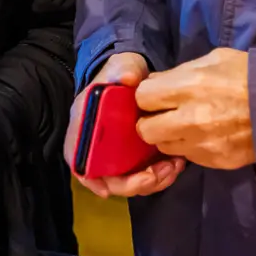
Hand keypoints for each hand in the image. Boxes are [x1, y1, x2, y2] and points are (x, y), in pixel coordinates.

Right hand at [64, 53, 183, 198]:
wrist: (136, 75)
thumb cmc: (121, 73)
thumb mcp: (121, 67)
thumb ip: (123, 70)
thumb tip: (128, 78)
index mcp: (85, 125)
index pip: (77, 157)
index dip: (89, 177)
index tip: (107, 188)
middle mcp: (98, 145)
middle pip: (107, 177)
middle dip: (134, 182)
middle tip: (160, 173)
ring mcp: (119, 153)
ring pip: (130, 180)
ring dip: (153, 180)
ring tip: (174, 165)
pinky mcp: (138, 156)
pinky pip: (147, 174)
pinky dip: (162, 175)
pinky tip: (178, 162)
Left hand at [138, 46, 255, 170]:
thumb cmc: (248, 75)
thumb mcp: (213, 60)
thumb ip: (179, 72)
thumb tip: (155, 83)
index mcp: (187, 87)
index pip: (142, 97)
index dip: (147, 96)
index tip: (156, 95)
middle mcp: (189, 118)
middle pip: (145, 129)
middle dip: (150, 120)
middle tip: (164, 114)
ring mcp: (201, 143)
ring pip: (164, 146)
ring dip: (169, 136)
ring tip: (185, 125)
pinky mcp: (214, 160)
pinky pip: (188, 156)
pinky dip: (190, 147)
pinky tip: (204, 135)